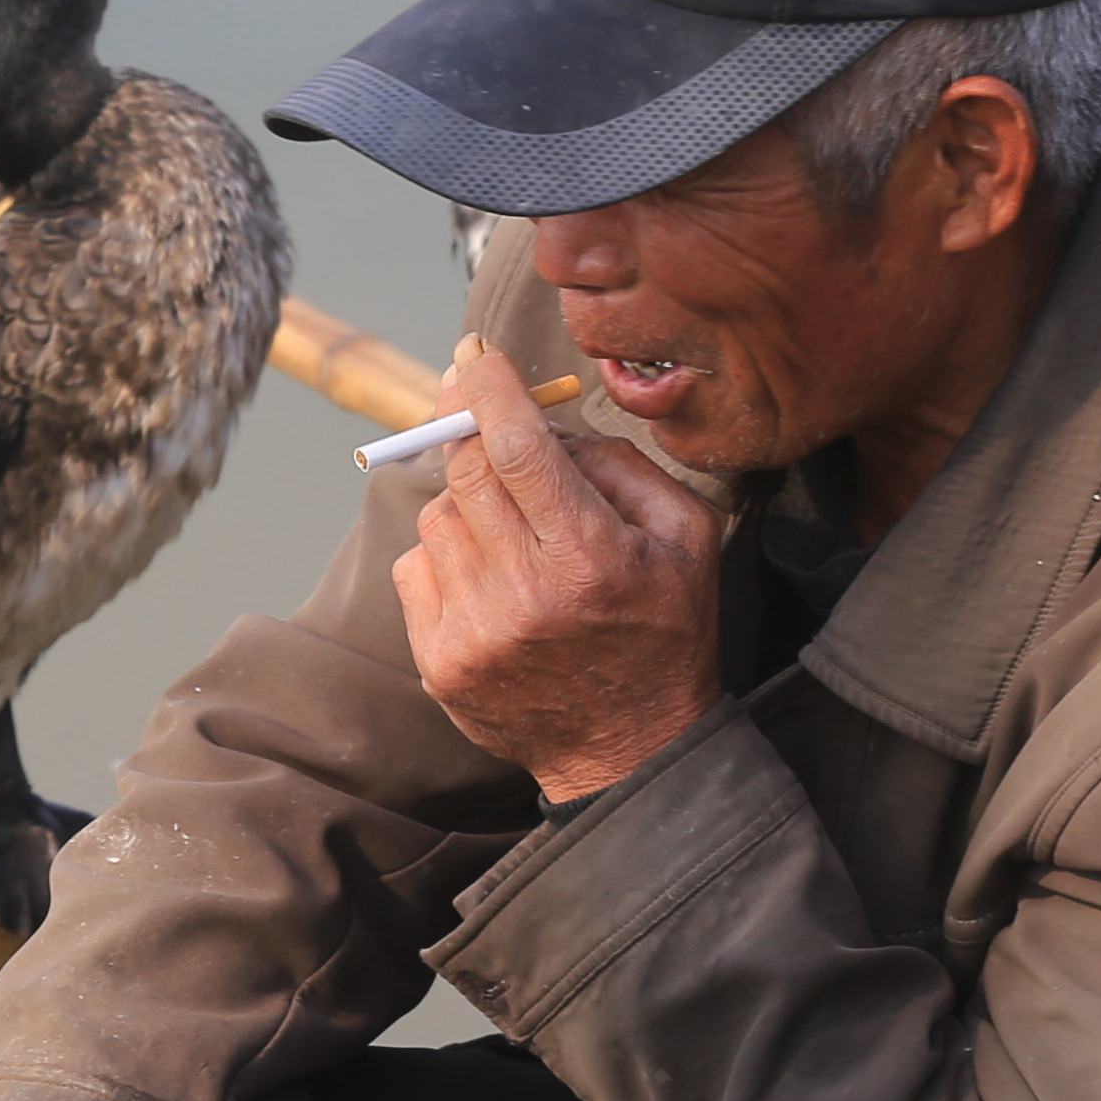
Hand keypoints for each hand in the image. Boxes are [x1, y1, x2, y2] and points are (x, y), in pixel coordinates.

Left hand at [392, 339, 727, 802]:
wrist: (629, 747)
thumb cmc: (665, 630)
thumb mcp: (683, 537)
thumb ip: (621, 466)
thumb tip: (545, 423)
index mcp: (591, 558)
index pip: (520, 450)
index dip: (489, 391)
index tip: (473, 354)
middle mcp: (525, 595)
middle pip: (465, 473)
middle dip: (468, 430)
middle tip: (478, 408)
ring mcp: (474, 633)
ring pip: (438, 518)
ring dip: (468, 504)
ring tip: (516, 534)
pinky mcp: (439, 661)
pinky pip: (417, 568)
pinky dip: (448, 555)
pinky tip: (492, 579)